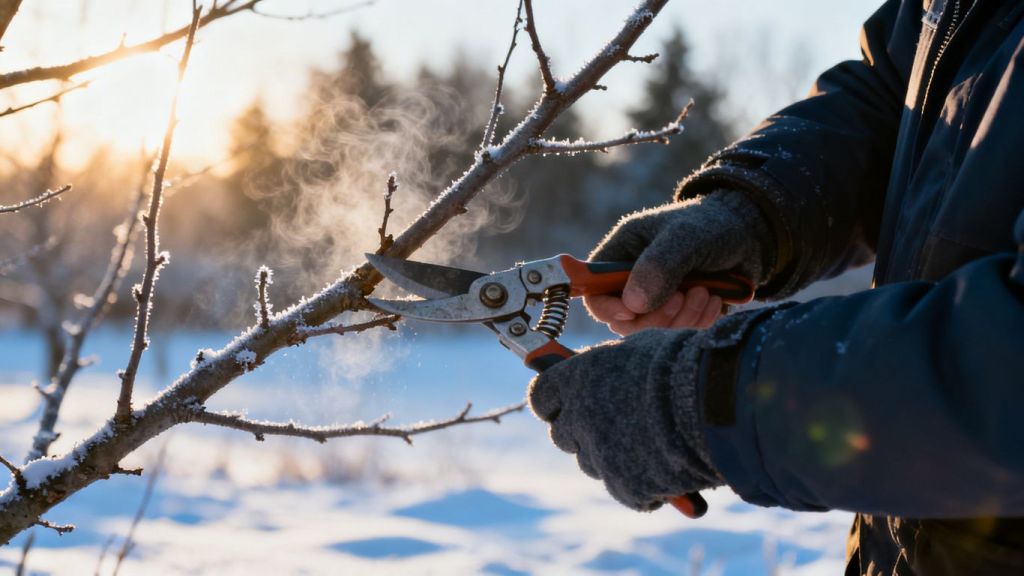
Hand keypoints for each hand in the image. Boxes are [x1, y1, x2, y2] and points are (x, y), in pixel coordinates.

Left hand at [528, 329, 723, 510]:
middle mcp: (579, 418)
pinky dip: (643, 484)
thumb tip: (608, 370)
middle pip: (562, 434)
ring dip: (611, 456)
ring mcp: (600, 456)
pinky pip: (626, 490)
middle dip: (581, 430)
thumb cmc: (683, 365)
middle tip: (612, 423)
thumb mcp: (639, 350)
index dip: (555, 400)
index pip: (542, 396)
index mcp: (576, 379)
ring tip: (648, 441)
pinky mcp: (624, 486)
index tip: (565, 402)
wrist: (715, 402)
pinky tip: (667, 467)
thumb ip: (612, 366)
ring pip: (592, 463)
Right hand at [585, 189, 773, 335]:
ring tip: (705, 292)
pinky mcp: (681, 310)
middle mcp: (634, 277)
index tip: (631, 311)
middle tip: (681, 299)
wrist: (753, 234)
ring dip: (682, 317)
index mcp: (622, 252)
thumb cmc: (713, 225)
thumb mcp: (685, 238)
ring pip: (654, 329)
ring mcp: (658, 296)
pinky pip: (681, 331)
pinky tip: (715, 299)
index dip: (606, 307)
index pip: (594, 289)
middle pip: (624, 319)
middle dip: (654, 316)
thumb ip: (658, 266)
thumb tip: (633, 305)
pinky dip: (699, 321)